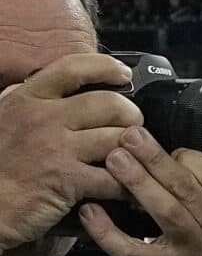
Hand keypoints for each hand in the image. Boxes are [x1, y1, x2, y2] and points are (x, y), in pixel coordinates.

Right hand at [0, 53, 142, 250]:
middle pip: (109, 104)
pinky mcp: (68, 180)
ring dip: (134, 150)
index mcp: (27, 99)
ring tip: (133, 157)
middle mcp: (43, 118)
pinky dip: (126, 185)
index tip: (123, 74)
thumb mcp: (3, 118)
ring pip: (117, 138)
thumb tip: (52, 83)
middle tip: (134, 126)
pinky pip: (113, 177)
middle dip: (131, 114)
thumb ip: (27, 100)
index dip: (106, 67)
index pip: (73, 68)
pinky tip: (125, 188)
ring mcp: (56, 148)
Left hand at [79, 128, 201, 255]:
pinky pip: (131, 247)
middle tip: (130, 136)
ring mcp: (192, 252)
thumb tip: (164, 147)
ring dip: (137, 183)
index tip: (172, 150)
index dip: (190, 158)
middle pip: (187, 189)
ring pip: (164, 212)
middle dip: (156, 159)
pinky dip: (107, 230)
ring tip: (114, 159)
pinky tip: (90, 211)